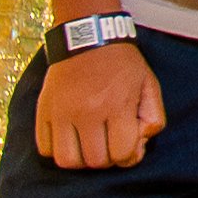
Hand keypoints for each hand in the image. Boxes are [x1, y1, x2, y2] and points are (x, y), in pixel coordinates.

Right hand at [34, 40, 164, 168]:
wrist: (88, 36)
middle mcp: (86, 111)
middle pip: (95, 162)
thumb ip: (154, 118)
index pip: (122, 154)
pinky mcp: (43, 109)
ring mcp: (61, 111)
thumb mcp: (149, 85)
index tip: (127, 142)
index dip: (129, 155)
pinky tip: (69, 137)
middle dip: (106, 158)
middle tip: (107, 142)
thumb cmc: (122, 64)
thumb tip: (140, 144)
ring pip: (66, 161)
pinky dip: (57, 149)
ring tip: (87, 144)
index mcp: (116, 104)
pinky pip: (45, 148)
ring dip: (80, 159)